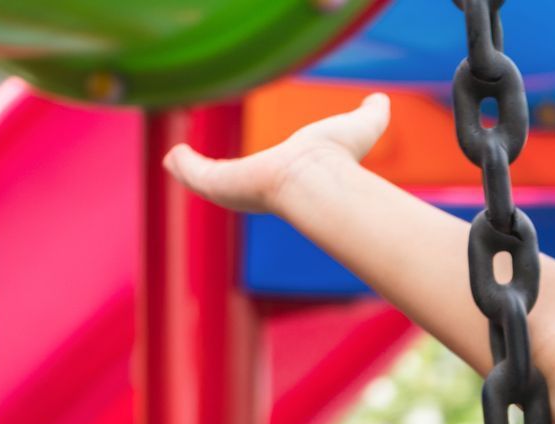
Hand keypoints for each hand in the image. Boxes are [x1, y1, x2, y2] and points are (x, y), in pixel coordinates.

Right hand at [162, 92, 390, 213]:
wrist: (317, 180)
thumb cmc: (339, 158)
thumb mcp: (359, 126)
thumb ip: (372, 113)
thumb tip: (381, 100)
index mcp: (285, 177)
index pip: (267, 176)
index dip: (257, 171)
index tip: (252, 165)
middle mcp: (259, 190)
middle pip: (230, 185)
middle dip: (213, 176)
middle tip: (197, 164)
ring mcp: (236, 191)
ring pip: (207, 182)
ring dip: (190, 171)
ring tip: (175, 159)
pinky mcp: (218, 186)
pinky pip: (193, 175)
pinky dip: (183, 166)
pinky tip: (172, 156)